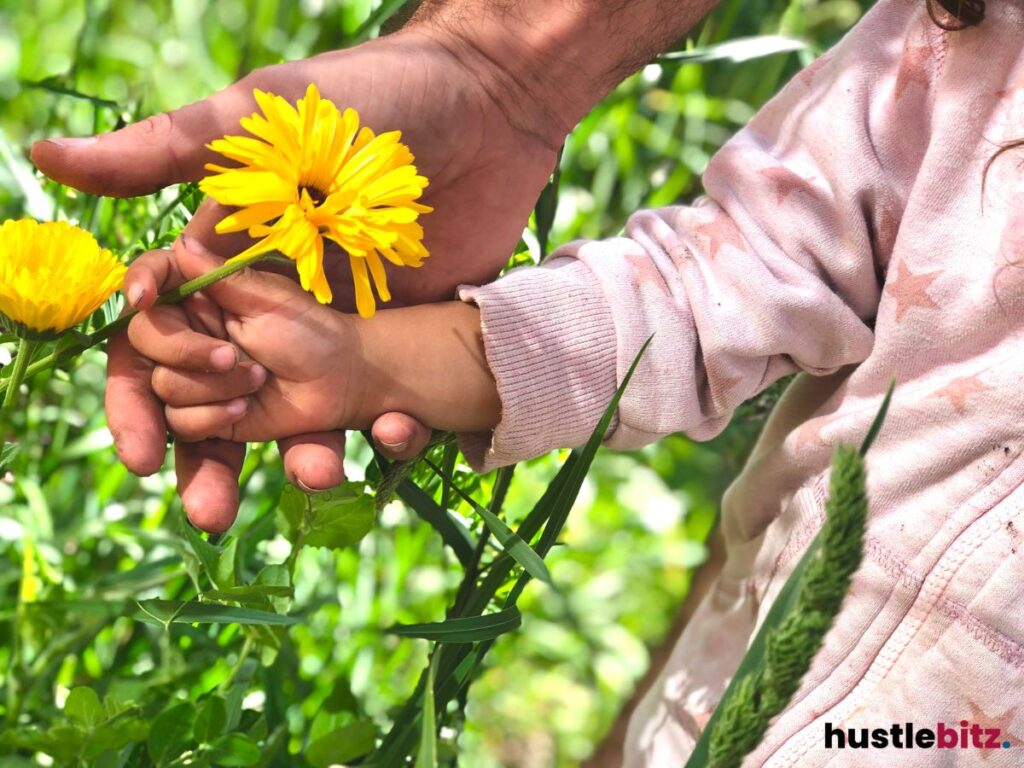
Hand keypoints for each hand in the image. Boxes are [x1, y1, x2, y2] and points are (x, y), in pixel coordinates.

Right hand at [32, 30, 558, 528]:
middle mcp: (275, 299)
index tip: (144, 451)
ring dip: (299, 455)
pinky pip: (382, 401)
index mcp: (228, 255)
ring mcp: (340, 323)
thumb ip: (166, 151)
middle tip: (208, 514)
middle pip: (224, 393)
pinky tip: (393, 434)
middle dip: (210, 455)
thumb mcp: (265, 119)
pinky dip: (385, 427)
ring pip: (302, 409)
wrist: (490, 108)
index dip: (143, 396)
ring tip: (316, 480)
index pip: (163, 338)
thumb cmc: (370, 100)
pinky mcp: (402, 336)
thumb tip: (46, 163)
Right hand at [129, 239, 361, 444]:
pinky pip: (180, 421)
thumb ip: (224, 277)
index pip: (155, 278)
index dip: (141, 281)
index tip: (143, 296)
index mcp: (200, 295)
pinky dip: (213, 417)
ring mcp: (189, 374)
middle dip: (186, 353)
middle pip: (145, 338)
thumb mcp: (271, 300)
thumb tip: (184, 242)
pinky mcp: (199, 413)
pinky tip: (245, 408)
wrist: (338, 384)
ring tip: (258, 380)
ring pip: (163, 384)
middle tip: (230, 357)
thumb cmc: (310, 333)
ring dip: (214, 388)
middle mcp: (186, 332)